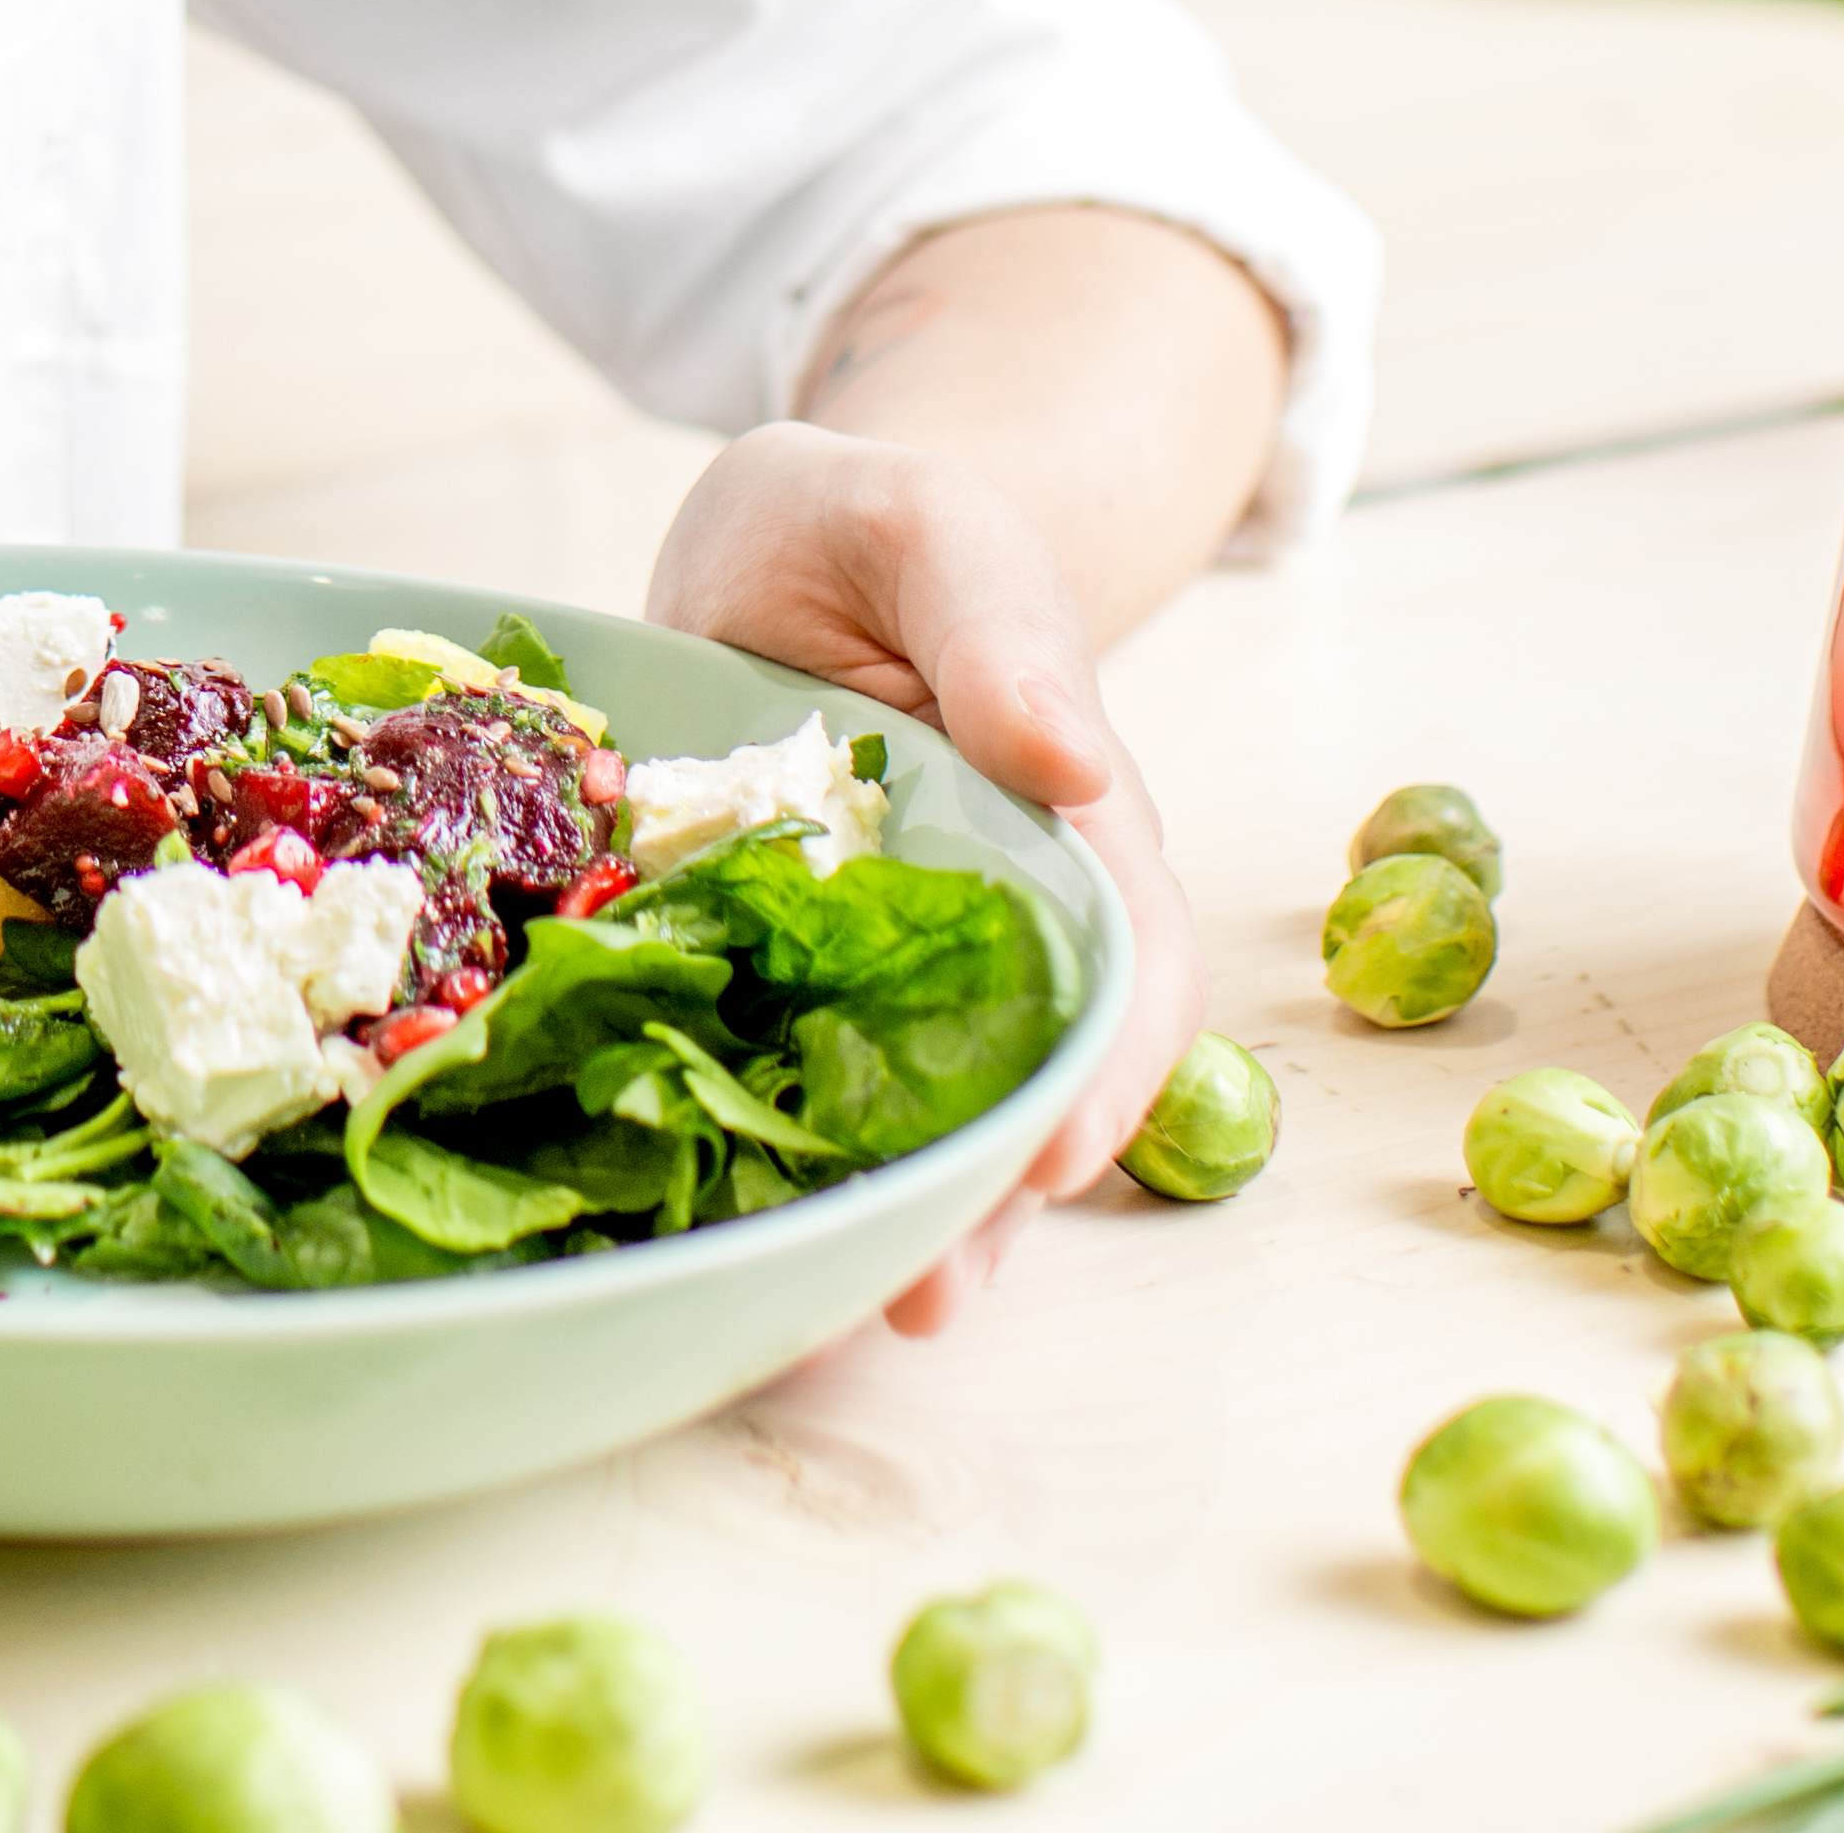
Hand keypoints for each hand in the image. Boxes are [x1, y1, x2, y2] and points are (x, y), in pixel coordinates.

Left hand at [645, 418, 1202, 1339]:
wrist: (785, 537)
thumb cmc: (876, 523)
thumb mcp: (933, 531)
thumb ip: (1000, 632)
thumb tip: (1072, 761)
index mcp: (1067, 821)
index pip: (1126, 968)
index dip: (1101, 1075)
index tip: (1047, 1161)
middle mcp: (994, 918)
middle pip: (1027, 1081)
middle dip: (986, 1203)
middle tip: (918, 1297)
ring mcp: (882, 963)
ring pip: (913, 1113)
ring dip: (886, 1218)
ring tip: (822, 1320)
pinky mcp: (775, 974)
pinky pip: (784, 1081)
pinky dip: (763, 1160)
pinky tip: (716, 1242)